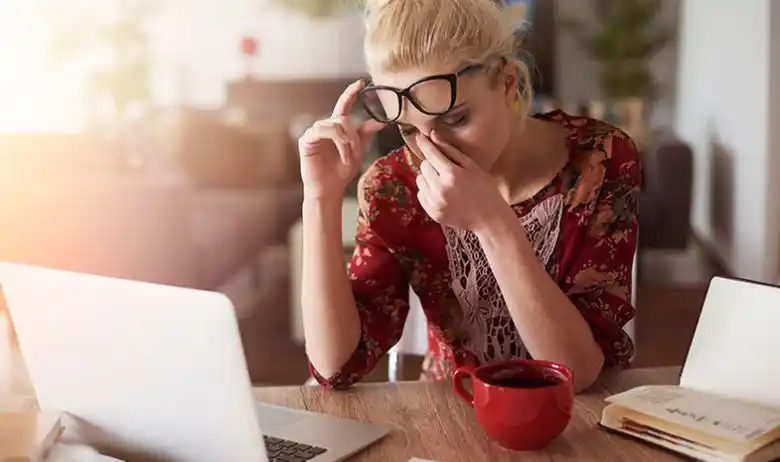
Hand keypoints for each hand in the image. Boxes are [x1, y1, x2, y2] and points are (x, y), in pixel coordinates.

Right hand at [298, 80, 385, 199]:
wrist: (330, 188)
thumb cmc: (341, 171)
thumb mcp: (358, 150)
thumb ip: (366, 133)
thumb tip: (382, 120)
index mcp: (336, 127)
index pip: (344, 105)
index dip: (350, 93)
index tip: (361, 82)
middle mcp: (324, 126)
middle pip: (343, 119)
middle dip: (353, 136)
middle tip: (355, 152)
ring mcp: (314, 132)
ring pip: (335, 125)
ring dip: (346, 142)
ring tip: (348, 157)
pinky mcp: (306, 139)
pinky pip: (324, 131)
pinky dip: (337, 143)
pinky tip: (341, 155)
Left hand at [415, 131, 511, 230]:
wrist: (489, 218)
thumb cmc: (484, 188)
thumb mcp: (472, 166)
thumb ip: (450, 150)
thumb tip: (433, 135)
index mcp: (452, 174)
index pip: (430, 153)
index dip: (424, 143)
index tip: (420, 136)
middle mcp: (440, 188)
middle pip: (424, 165)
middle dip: (431, 163)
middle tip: (445, 167)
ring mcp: (435, 202)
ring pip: (420, 179)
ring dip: (428, 177)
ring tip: (443, 180)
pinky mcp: (432, 212)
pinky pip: (420, 194)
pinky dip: (427, 190)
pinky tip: (441, 192)